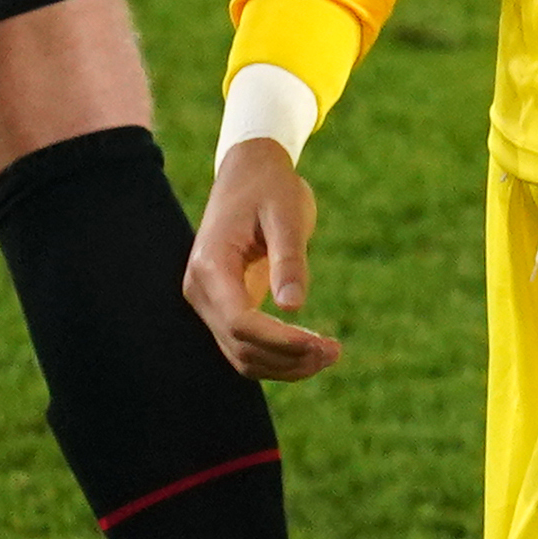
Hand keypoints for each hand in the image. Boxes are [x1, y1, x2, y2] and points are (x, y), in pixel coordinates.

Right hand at [185, 138, 336, 380]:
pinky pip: (246, 346)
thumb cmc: (271, 188)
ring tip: (330, 354)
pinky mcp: (226, 306)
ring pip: (241, 356)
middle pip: (239, 347)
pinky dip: (278, 357)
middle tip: (336, 351)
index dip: (281, 340)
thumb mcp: (287, 215)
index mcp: (210, 265)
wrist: (251, 173)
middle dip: (288, 358)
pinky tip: (312, 351)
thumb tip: (293, 307)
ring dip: (285, 365)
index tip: (324, 343)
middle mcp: (201, 290)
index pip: (239, 322)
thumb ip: (289, 259)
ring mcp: (210, 302)